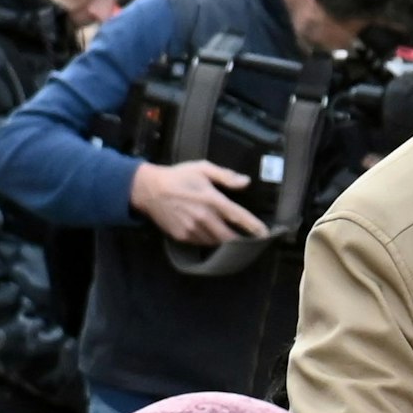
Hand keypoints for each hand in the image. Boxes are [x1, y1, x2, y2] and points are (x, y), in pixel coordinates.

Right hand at [131, 160, 269, 245]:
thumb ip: (225, 176)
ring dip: (226, 242)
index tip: (266, 234)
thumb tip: (246, 182)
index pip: (239, 217)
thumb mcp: (202, 168)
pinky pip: (202, 243)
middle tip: (251, 240)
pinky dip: (211, 241)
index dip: (254, 227)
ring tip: (234, 239)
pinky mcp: (182, 236)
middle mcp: (203, 217)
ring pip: (217, 243)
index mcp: (212, 199)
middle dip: (242, 241)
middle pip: (230, 237)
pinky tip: (214, 235)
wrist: (147, 189)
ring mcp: (192, 229)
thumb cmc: (178, 176)